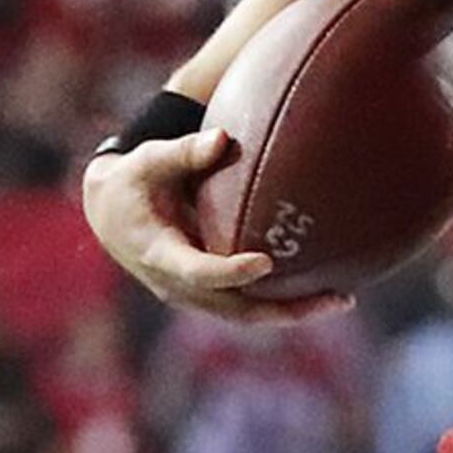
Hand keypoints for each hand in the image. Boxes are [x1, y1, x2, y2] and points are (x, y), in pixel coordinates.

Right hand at [80, 128, 344, 323]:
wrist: (110, 214)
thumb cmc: (134, 180)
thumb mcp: (149, 160)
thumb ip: (185, 151)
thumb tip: (224, 137)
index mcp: (159, 254)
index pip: (198, 272)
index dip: (230, 272)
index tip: (265, 263)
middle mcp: (177, 284)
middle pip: (235, 308)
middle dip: (284, 309)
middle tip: (334, 297)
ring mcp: (193, 295)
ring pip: (246, 315)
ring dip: (292, 312)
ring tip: (342, 298)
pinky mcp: (206, 294)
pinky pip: (247, 306)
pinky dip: (282, 303)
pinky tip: (322, 290)